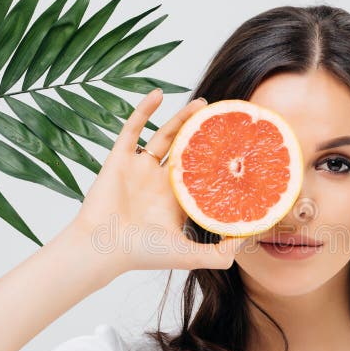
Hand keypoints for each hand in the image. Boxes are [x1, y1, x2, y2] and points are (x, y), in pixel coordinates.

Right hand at [67, 89, 246, 276]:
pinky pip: (132, 128)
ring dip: (181, 117)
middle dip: (202, 132)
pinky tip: (158, 94)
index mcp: (175, 201)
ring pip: (164, 135)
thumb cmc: (143, 255)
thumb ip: (220, 254)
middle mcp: (159, 183)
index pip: (201, 175)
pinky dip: (144, 110)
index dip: (218, 161)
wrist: (102, 249)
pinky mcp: (119, 159)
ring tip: (201, 103)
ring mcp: (139, 169)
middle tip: (222, 116)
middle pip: (186, 149)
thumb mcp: (190, 256)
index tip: (239, 147)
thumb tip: (247, 238)